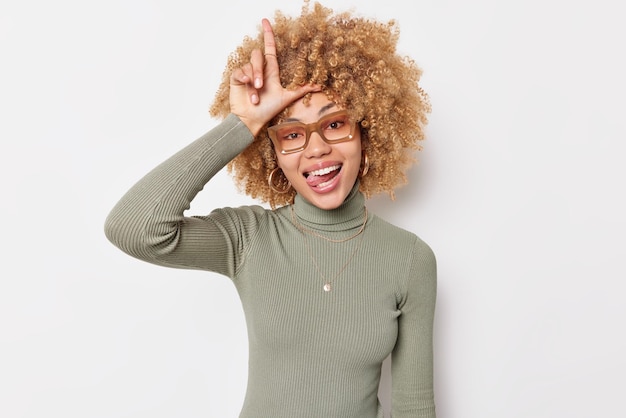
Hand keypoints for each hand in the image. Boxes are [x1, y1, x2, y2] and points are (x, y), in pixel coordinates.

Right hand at [229, 18, 319, 135]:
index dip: (268, 34)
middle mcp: (258, 70)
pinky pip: (240, 70)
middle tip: (260, 85)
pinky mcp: (237, 77)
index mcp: (270, 71)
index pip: (269, 48)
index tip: (265, 21)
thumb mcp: (287, 97)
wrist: (252, 120)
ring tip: (255, 95)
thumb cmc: (268, 110)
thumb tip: (319, 86)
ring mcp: (246, 73)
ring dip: (253, 78)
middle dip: (259, 70)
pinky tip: (246, 87)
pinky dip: (244, 78)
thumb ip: (301, 90)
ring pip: (250, 64)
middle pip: (258, 55)